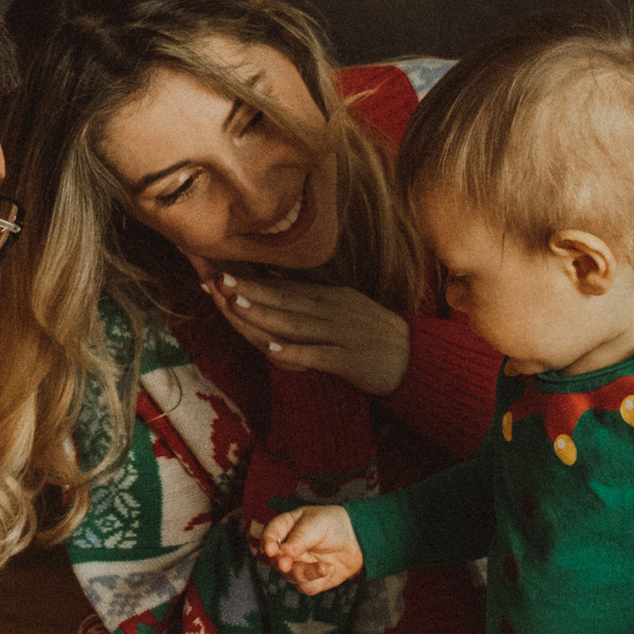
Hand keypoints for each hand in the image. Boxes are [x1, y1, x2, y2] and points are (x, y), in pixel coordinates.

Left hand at [203, 272, 410, 396]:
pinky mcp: (349, 359)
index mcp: (330, 298)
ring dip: (265, 314)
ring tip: (236, 305)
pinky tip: (271, 349)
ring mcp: (341, 334)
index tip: (222, 274)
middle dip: (250, 291)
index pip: (286, 288)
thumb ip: (313, 301)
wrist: (415, 358)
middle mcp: (333, 311)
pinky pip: (318, 355)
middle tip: (218, 281)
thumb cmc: (373, 335)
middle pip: (286, 300)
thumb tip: (277, 291)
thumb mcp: (344, 308)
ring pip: (297, 323)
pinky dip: (294, 352)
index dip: (253, 281)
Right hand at [252, 500, 363, 591]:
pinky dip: (318, 580)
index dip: (267, 543)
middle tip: (286, 565)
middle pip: (276, 560)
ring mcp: (298, 565)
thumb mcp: (317, 523)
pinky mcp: (310, 580)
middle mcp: (288, 548)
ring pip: (291, 576)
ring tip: (324, 566)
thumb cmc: (335, 524)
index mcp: (286, 528)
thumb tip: (284, 553)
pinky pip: (306, 587)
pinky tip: (331, 568)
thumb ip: (299, 537)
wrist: (359, 540)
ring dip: (305, 573)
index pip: (270, 535)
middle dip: (282, 563)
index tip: (271, 550)